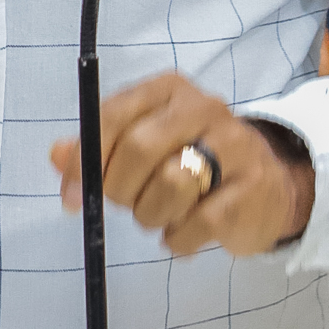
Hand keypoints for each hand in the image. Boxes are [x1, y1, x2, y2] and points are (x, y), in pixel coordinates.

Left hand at [49, 72, 314, 256]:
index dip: (86, 158)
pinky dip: (179, 238)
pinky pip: (198, 223)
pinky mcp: (252, 189)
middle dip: (120, 189)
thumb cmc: (193, 159)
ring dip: (151, 215)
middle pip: (140, 148)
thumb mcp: (147, 142)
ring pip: (170, 186)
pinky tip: (183, 232)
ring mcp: (233, 146)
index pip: (115, 114)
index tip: (71, 196)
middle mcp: (204, 108)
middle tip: (124, 206)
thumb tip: (56, 155)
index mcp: (169, 90)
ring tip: (158, 216)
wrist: (271, 184)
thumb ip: (100, 146)